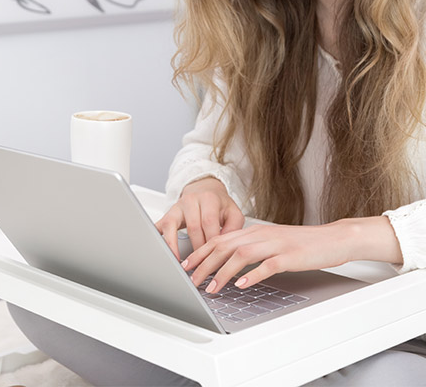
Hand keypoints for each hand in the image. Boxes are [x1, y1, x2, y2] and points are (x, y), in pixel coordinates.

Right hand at [155, 177, 244, 259]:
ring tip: (179, 263)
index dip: (211, 241)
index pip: (209, 222)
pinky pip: (159, 226)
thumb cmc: (219, 204)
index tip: (214, 257)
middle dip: (197, 248)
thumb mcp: (233, 212)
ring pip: (171, 225)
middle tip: (202, 265)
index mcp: (209, 199)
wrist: (205, 189)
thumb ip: (233, 228)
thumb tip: (226, 247)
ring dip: (174, 246)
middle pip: (192, 227)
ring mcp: (177, 206)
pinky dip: (158, 238)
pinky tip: (160, 251)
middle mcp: (191, 200)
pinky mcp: (168, 213)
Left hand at [182, 216, 402, 292]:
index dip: (201, 252)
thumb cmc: (301, 243)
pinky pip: (267, 265)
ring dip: (223, 272)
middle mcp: (261, 234)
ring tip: (211, 287)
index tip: (187, 265)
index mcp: (254, 231)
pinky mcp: (290, 256)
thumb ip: (250, 249)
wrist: (332, 238)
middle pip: (225, 246)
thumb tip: (228, 263)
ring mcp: (275, 244)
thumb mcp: (270, 242)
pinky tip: (241, 285)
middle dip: (204, 264)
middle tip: (191, 280)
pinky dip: (252, 275)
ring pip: (241, 255)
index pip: (220, 239)